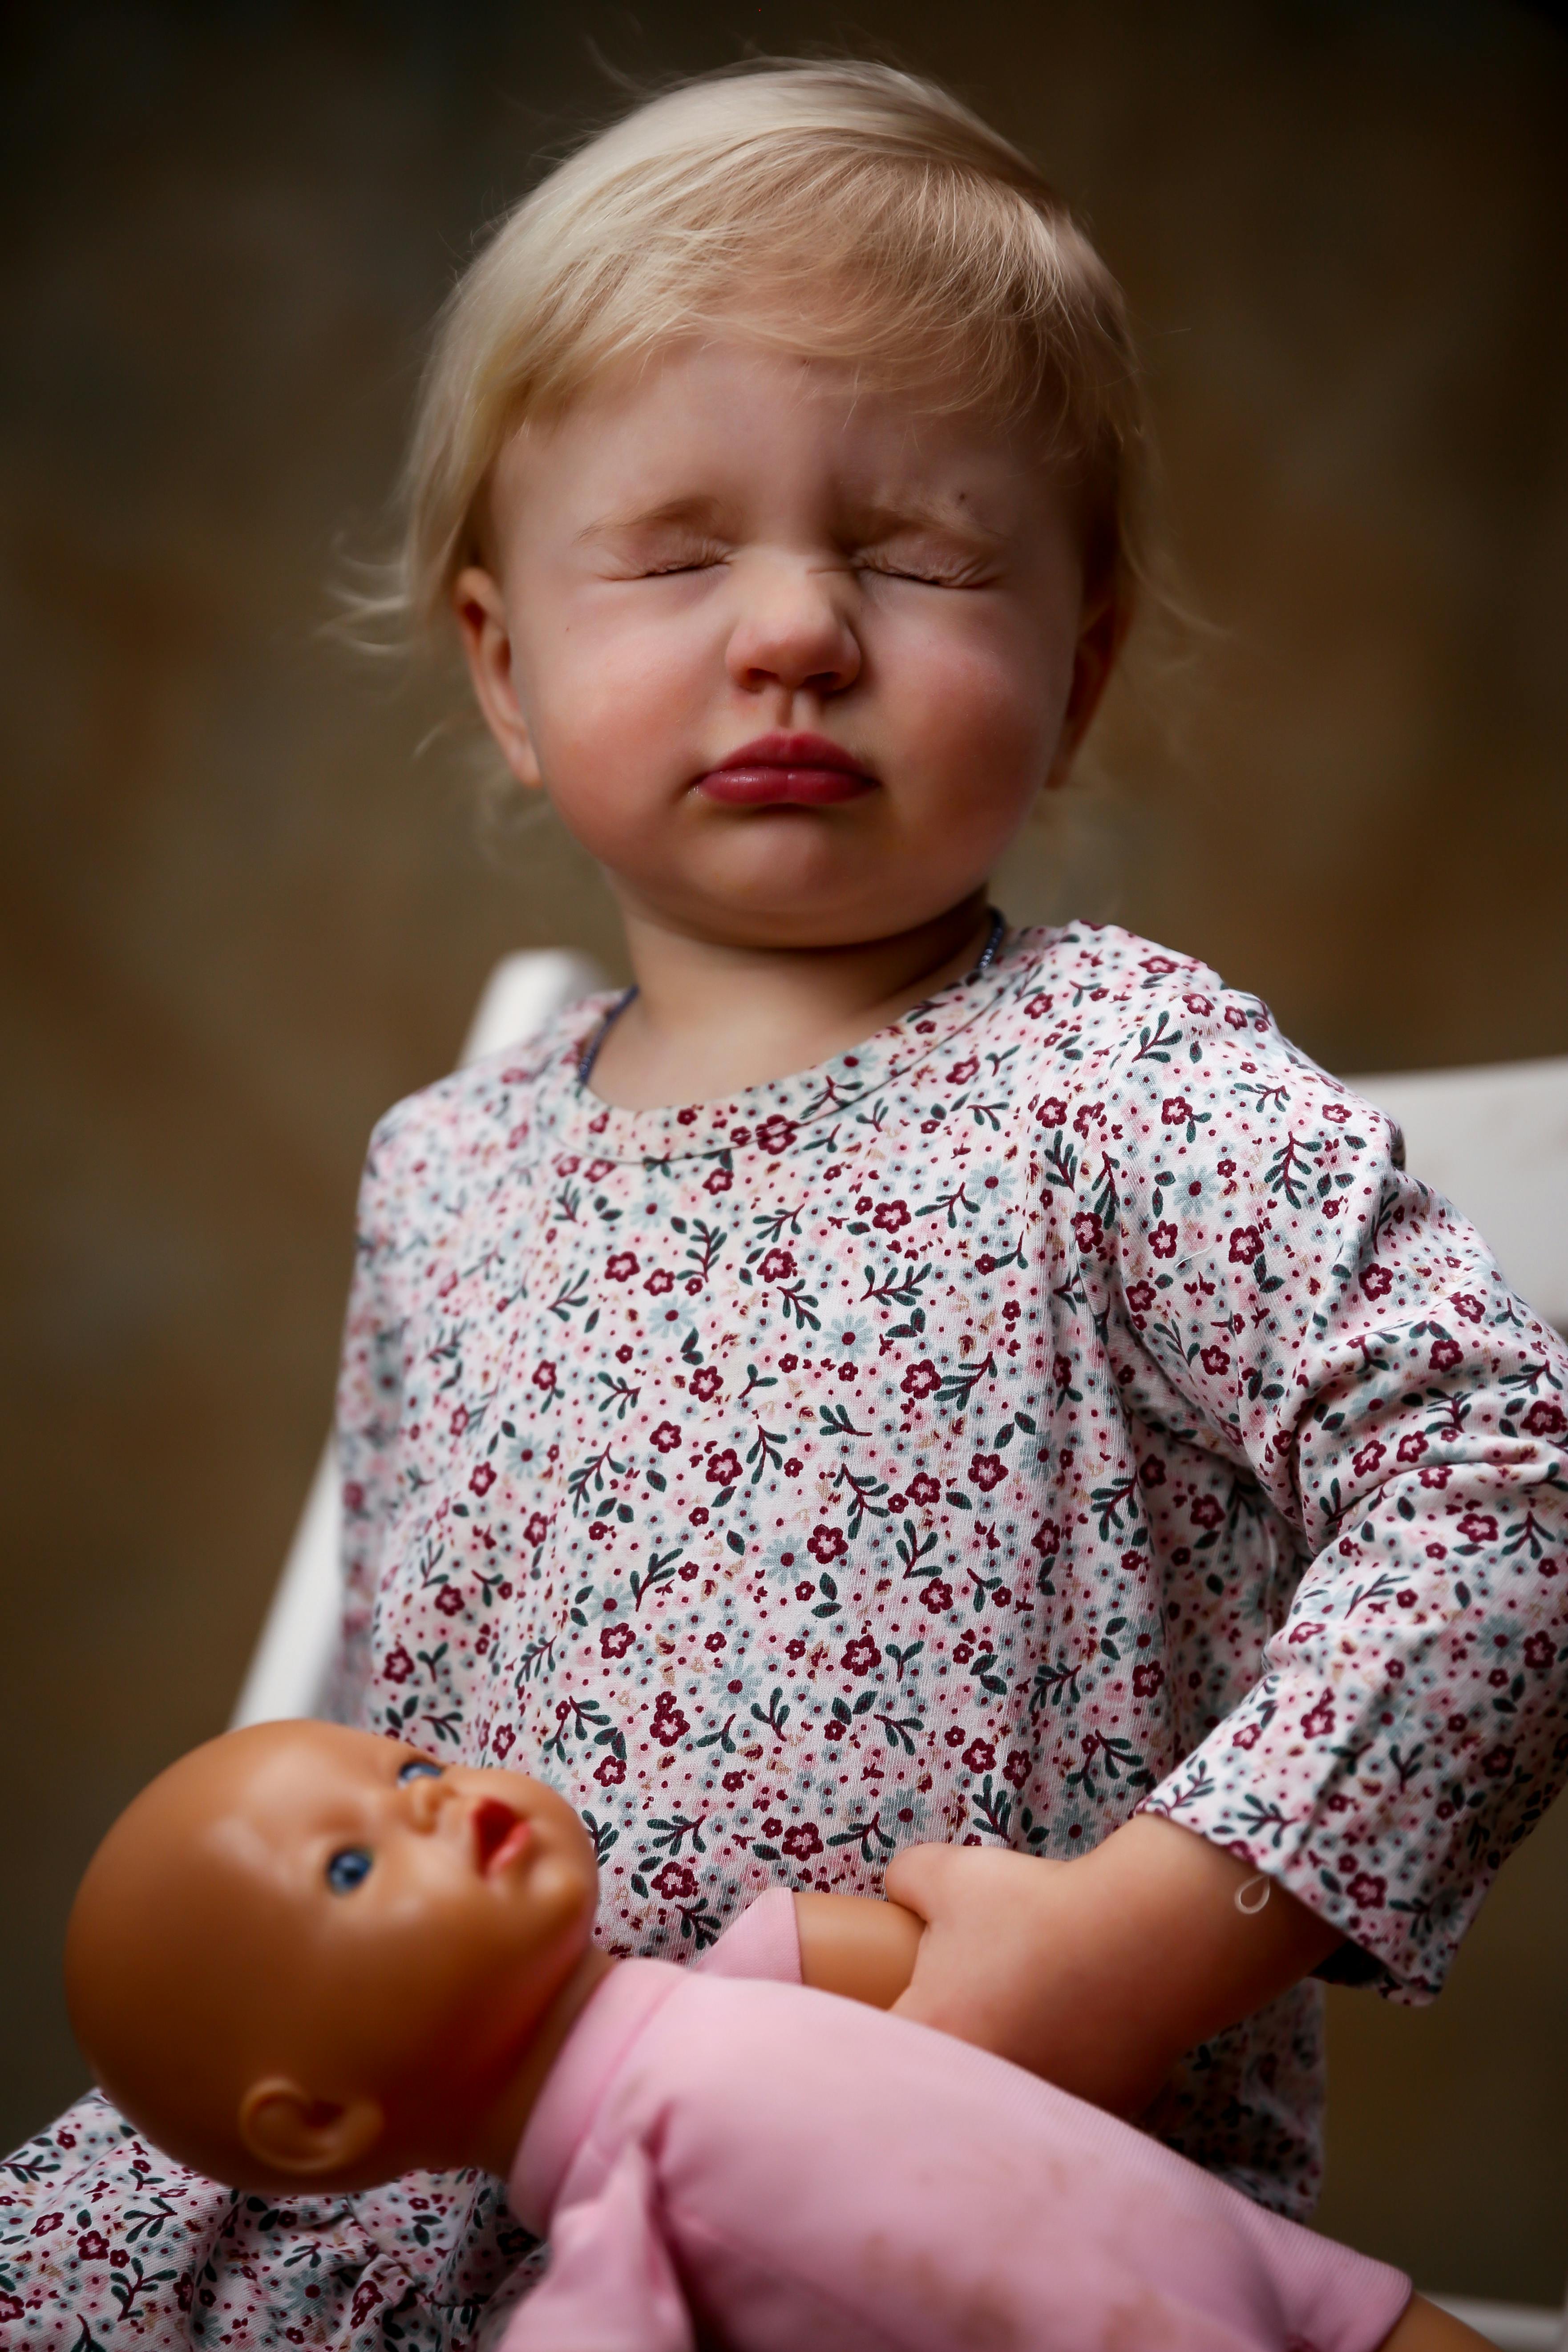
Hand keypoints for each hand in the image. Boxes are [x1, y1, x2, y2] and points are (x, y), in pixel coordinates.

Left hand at [885, 1815, 1340, 2116]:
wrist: (1150, 1932)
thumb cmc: (1042, 1903)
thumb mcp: (951, 1872)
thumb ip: (902, 1880)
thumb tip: (894, 1894)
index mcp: (935, 2031)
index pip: (870, 2054)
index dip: (869, 2033)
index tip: (884, 2009)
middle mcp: (979, 2087)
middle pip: (933, 2084)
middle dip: (934, 2052)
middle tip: (956, 2008)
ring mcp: (1038, 2107)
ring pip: (995, 2100)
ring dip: (996, 2066)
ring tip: (1019, 2016)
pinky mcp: (1090, 2115)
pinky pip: (1055, 2102)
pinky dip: (1054, 2072)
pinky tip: (1069, 2035)